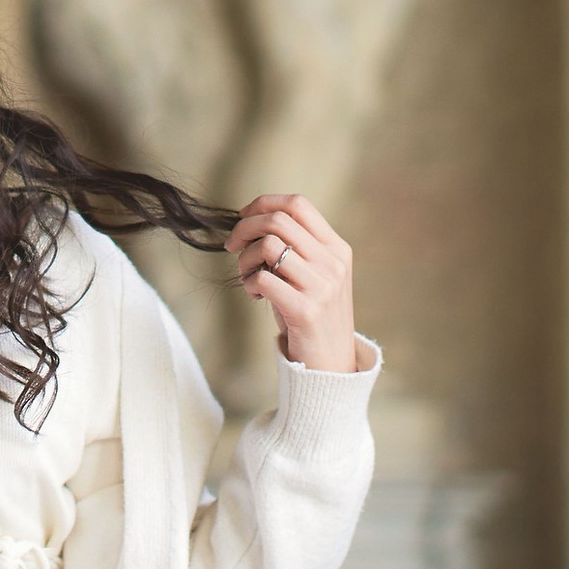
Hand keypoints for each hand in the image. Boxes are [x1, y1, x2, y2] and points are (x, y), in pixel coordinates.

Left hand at [224, 193, 359, 373]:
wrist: (331, 364)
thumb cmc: (312, 314)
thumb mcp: (313, 275)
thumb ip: (294, 248)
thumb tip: (249, 221)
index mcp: (336, 248)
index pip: (298, 204)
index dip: (264, 204)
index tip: (243, 217)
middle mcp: (333, 263)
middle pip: (278, 221)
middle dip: (244, 228)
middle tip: (232, 246)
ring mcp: (322, 286)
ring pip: (269, 246)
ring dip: (245, 258)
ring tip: (247, 276)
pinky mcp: (306, 310)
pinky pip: (264, 278)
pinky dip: (250, 283)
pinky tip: (255, 295)